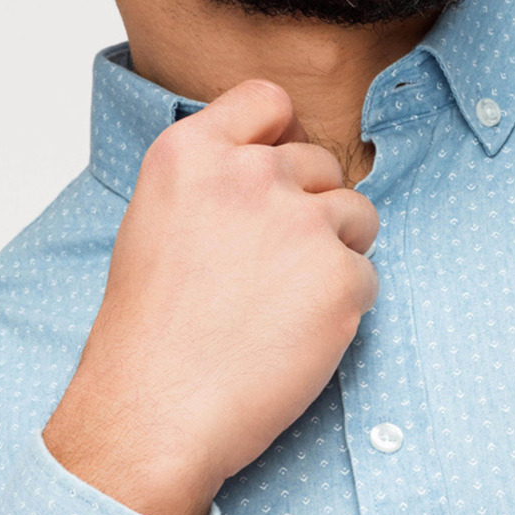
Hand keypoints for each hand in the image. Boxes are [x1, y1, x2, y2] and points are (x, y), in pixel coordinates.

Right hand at [43, 79, 378, 514]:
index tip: (275, 177)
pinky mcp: (340, 276)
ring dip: (332, 255)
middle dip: (309, 210)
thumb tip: (273, 166)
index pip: (267, 100)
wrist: (155, 413)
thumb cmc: (149, 334)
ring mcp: (300, 221)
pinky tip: (292, 339)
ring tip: (279, 307)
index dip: (281, 136)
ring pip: (355, 215)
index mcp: (191, 153)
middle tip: (267, 274)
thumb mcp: (156, 223)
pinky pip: (366, 277)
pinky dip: (342, 309)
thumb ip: (214, 181)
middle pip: (320, 163)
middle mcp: (248, 173)